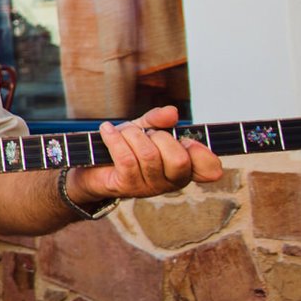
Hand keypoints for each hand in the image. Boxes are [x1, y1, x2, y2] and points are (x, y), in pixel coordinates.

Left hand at [70, 105, 223, 204]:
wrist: (92, 168)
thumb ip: (158, 120)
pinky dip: (115, 139)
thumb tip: (172, 113)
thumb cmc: (125, 147)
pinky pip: (126, 159)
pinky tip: (106, 130)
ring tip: (122, 132)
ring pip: (149, 156)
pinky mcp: (126, 186)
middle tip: (145, 134)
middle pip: (178, 159)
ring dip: (132, 136)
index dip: (203, 154)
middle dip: (159, 138)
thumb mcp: (144, 129)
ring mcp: (149, 187)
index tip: (188, 141)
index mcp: (184, 169)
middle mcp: (171, 182)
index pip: (209, 169)